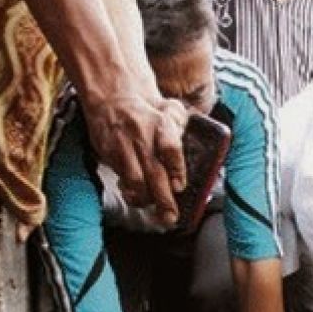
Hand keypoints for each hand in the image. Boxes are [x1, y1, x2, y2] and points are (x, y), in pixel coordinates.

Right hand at [84, 94, 187, 226]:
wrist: (112, 94)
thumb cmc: (148, 109)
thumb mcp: (171, 110)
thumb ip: (185, 129)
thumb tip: (204, 148)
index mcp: (162, 124)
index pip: (171, 148)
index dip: (176, 169)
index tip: (179, 187)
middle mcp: (142, 135)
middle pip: (154, 172)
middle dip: (164, 199)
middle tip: (171, 217)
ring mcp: (123, 144)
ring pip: (134, 180)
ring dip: (145, 199)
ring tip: (155, 210)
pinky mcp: (108, 151)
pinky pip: (120, 177)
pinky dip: (129, 190)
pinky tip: (136, 196)